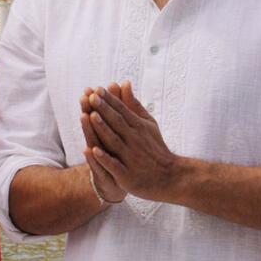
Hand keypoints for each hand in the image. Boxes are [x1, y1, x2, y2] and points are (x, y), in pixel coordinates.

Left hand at [87, 82, 177, 200]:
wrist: (170, 177)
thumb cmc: (155, 147)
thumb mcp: (147, 123)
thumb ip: (133, 104)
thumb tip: (124, 82)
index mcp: (139, 127)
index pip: (122, 111)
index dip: (110, 100)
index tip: (97, 89)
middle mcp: (135, 140)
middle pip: (117, 123)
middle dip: (104, 110)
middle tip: (91, 97)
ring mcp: (131, 158)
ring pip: (114, 142)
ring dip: (103, 129)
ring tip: (91, 116)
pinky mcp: (127, 175)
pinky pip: (114, 165)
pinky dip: (105, 158)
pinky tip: (94, 150)